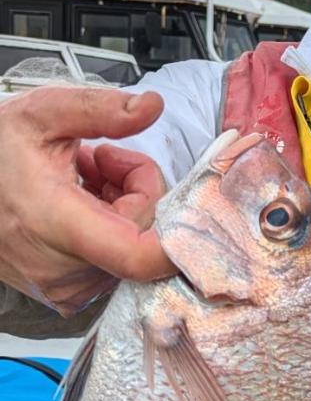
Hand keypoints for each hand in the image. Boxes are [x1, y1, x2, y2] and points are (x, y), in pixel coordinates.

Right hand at [0, 85, 176, 314]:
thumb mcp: (42, 114)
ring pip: (131, 246)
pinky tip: (80, 202)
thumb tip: (151, 106)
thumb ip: (100, 109)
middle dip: (136, 189)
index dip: (173, 232)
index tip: (178, 199)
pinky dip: (109, 228)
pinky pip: (114, 260)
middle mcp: (63, 268)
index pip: (138, 255)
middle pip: (143, 234)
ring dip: (121, 207)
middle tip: (101, 160)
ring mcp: (66, 288)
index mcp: (55, 223)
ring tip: (82, 178)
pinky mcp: (67, 295)